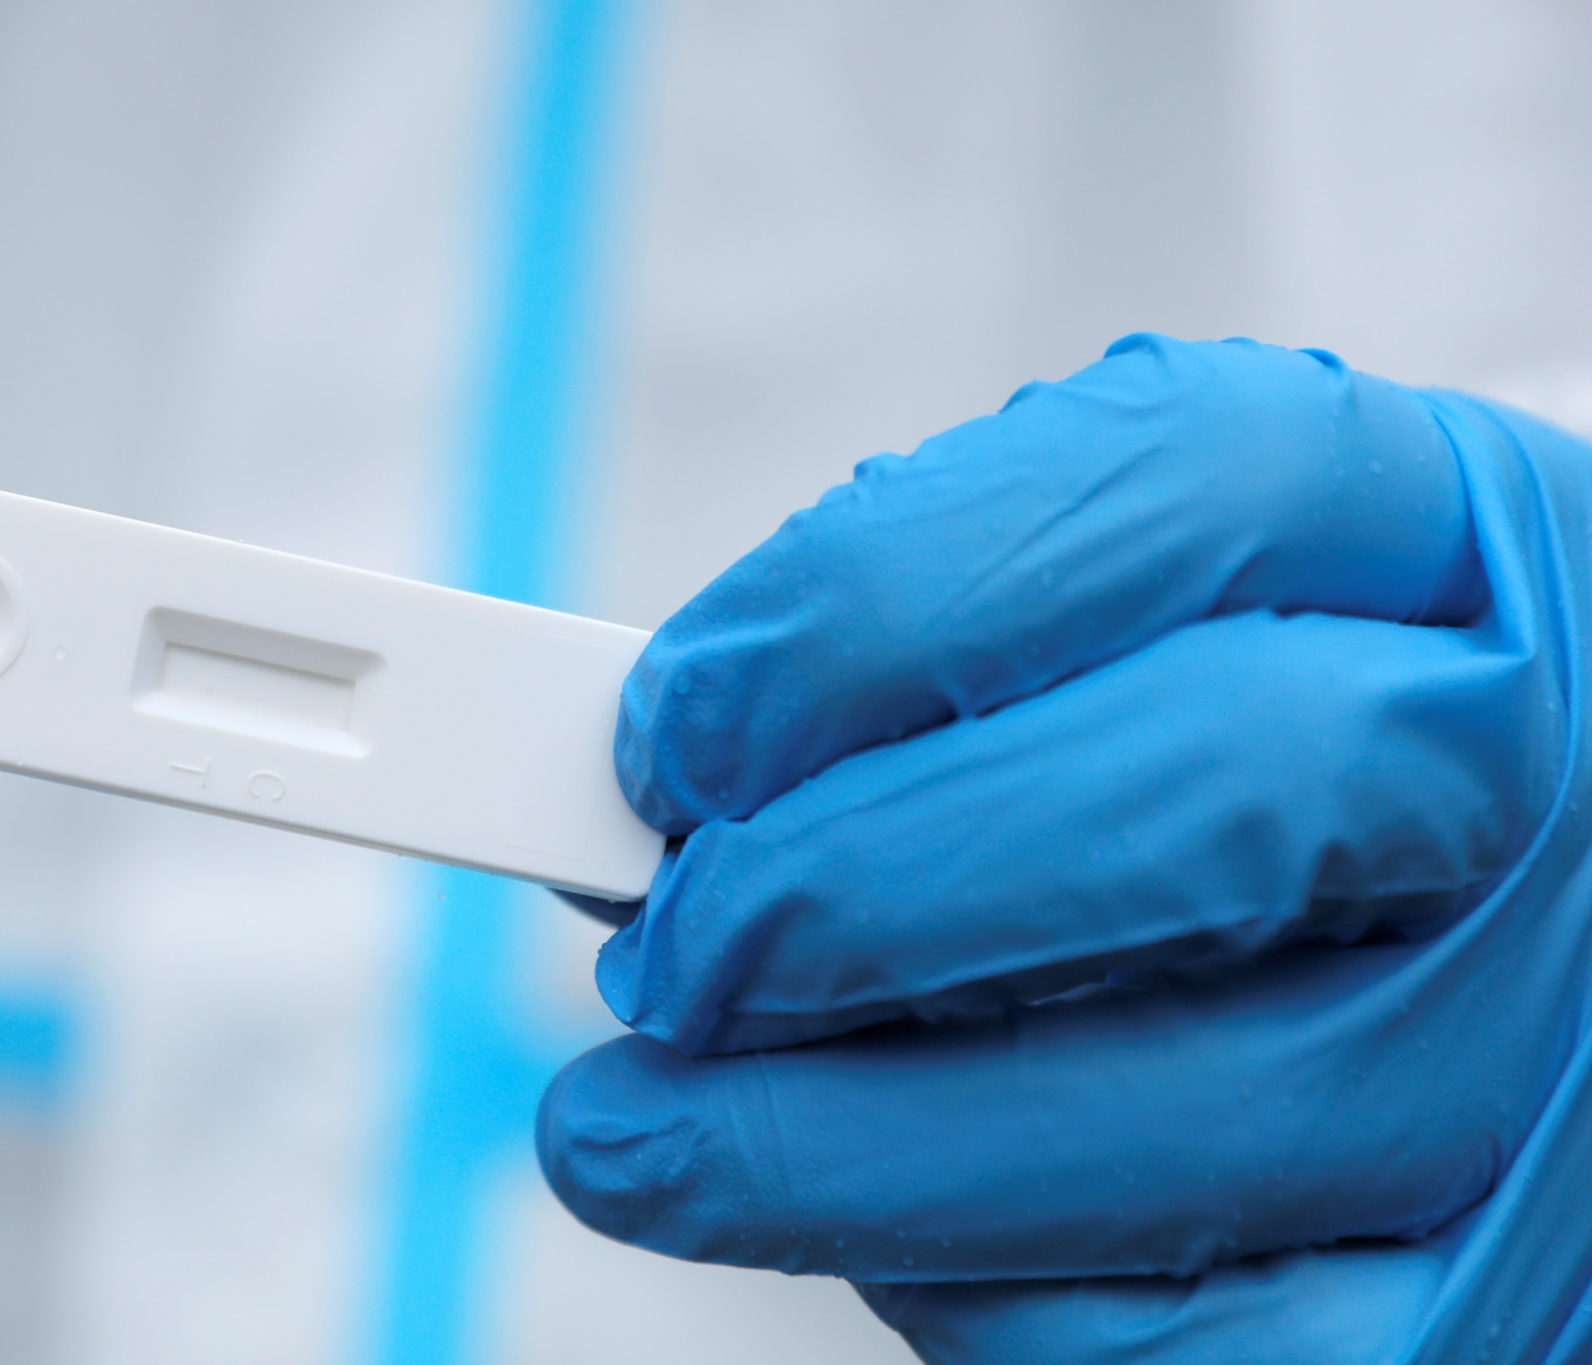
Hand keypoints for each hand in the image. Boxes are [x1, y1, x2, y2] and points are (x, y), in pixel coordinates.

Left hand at [538, 335, 1591, 1362]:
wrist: (1498, 922)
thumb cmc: (1258, 732)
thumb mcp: (1137, 605)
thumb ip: (932, 646)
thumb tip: (668, 784)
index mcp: (1444, 531)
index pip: (1184, 479)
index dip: (883, 602)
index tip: (683, 721)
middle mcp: (1529, 771)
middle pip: (1211, 796)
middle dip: (862, 884)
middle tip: (670, 947)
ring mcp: (1533, 1046)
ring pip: (1190, 1115)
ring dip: (836, 1142)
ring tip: (633, 1134)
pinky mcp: (1485, 1288)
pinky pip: (1211, 1340)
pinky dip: (974, 1295)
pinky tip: (852, 1237)